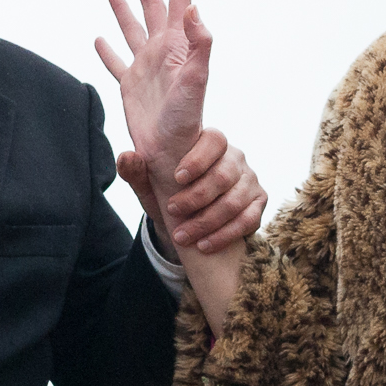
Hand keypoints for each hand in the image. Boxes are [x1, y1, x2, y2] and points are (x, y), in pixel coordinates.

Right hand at [95, 0, 212, 208]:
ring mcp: (145, 69)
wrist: (172, 154)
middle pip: (152, 8)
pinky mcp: (130, 87)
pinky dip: (107, 50)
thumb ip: (199, 44)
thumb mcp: (196, 80)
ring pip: (131, 29)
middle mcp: (163, 53)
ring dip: (122, 8)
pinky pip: (116, 63)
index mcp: (179, 46)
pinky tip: (98, 39)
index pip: (180, 1)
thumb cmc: (187, 120)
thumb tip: (194, 9)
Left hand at [116, 132, 266, 255]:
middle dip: (196, 198)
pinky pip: (248, 219)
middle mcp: (236, 157)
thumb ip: (137, 171)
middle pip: (223, 175)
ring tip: (183, 236)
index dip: (198, 160)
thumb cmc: (168, 191)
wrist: (186, 217)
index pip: (214, 141)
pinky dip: (225, 235)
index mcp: (211, 142)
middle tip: (173, 211)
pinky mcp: (259, 201)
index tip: (177, 178)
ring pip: (234, 201)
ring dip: (206, 222)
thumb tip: (126, 157)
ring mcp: (250, 179)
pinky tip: (204, 245)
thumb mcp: (149, 184)